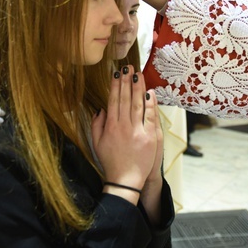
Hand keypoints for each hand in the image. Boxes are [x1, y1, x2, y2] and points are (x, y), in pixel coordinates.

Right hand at [91, 66, 158, 203]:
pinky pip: (150, 116)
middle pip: (125, 98)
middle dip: (127, 80)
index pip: (113, 100)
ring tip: (138, 74)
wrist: (125, 180)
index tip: (117, 73)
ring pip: (138, 103)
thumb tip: (101, 109)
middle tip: (128, 67)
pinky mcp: (150, 137)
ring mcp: (137, 130)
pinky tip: (150, 92)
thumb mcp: (96, 143)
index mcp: (110, 126)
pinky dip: (151, 103)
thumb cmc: (110, 162)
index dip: (115, 85)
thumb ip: (97, 125)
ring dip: (138, 87)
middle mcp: (123, 125)